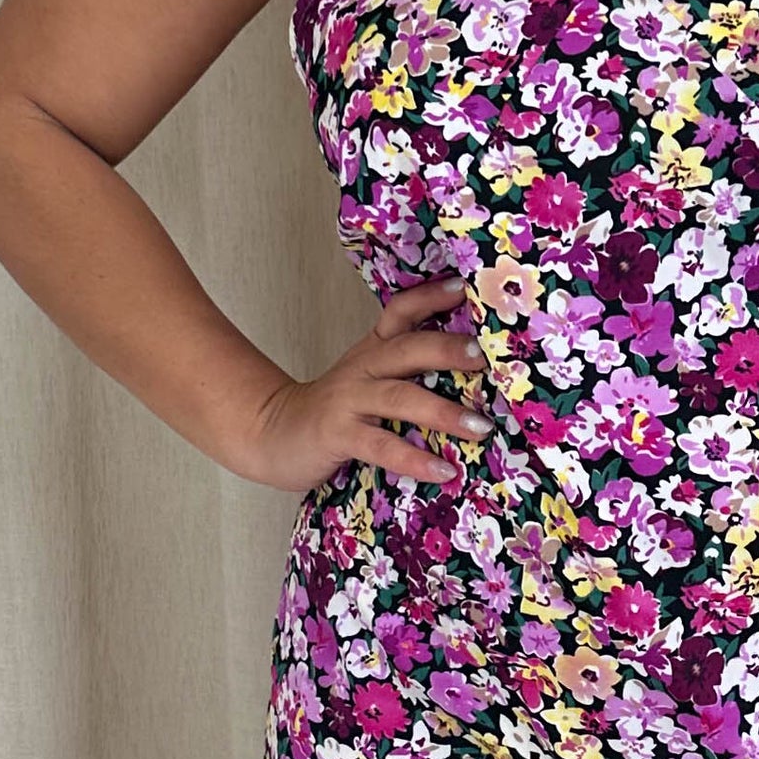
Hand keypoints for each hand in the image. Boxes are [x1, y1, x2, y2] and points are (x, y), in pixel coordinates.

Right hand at [240, 274, 487, 493]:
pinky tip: (443, 471)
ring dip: (443, 412)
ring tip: (481, 428)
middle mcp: (364, 367)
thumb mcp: (369, 380)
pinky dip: (414, 459)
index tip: (464, 287)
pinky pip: (382, 446)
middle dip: (448, 350)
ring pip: (400, 398)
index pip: (402, 311)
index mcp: (374, 349)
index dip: (431, 296)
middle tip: (485, 358)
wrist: (273, 433)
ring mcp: (350, 400)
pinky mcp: (338, 434)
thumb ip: (408, 372)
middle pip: (408, 348)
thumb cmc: (335, 410)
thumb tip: (475, 374)